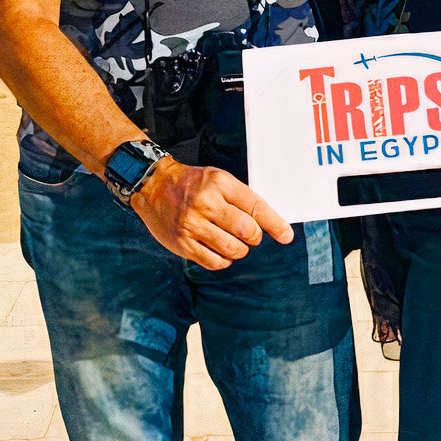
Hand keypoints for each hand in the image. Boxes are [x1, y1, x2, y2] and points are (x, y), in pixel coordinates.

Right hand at [129, 161, 292, 269]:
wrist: (154, 186)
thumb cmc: (192, 184)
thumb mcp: (218, 179)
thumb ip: (241, 198)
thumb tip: (268, 223)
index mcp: (219, 184)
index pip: (255, 206)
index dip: (274, 224)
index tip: (286, 236)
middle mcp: (206, 204)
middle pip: (246, 231)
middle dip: (254, 237)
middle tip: (250, 235)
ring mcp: (193, 225)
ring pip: (232, 250)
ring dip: (240, 250)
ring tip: (233, 241)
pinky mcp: (183, 244)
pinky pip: (214, 262)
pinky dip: (224, 260)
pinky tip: (220, 251)